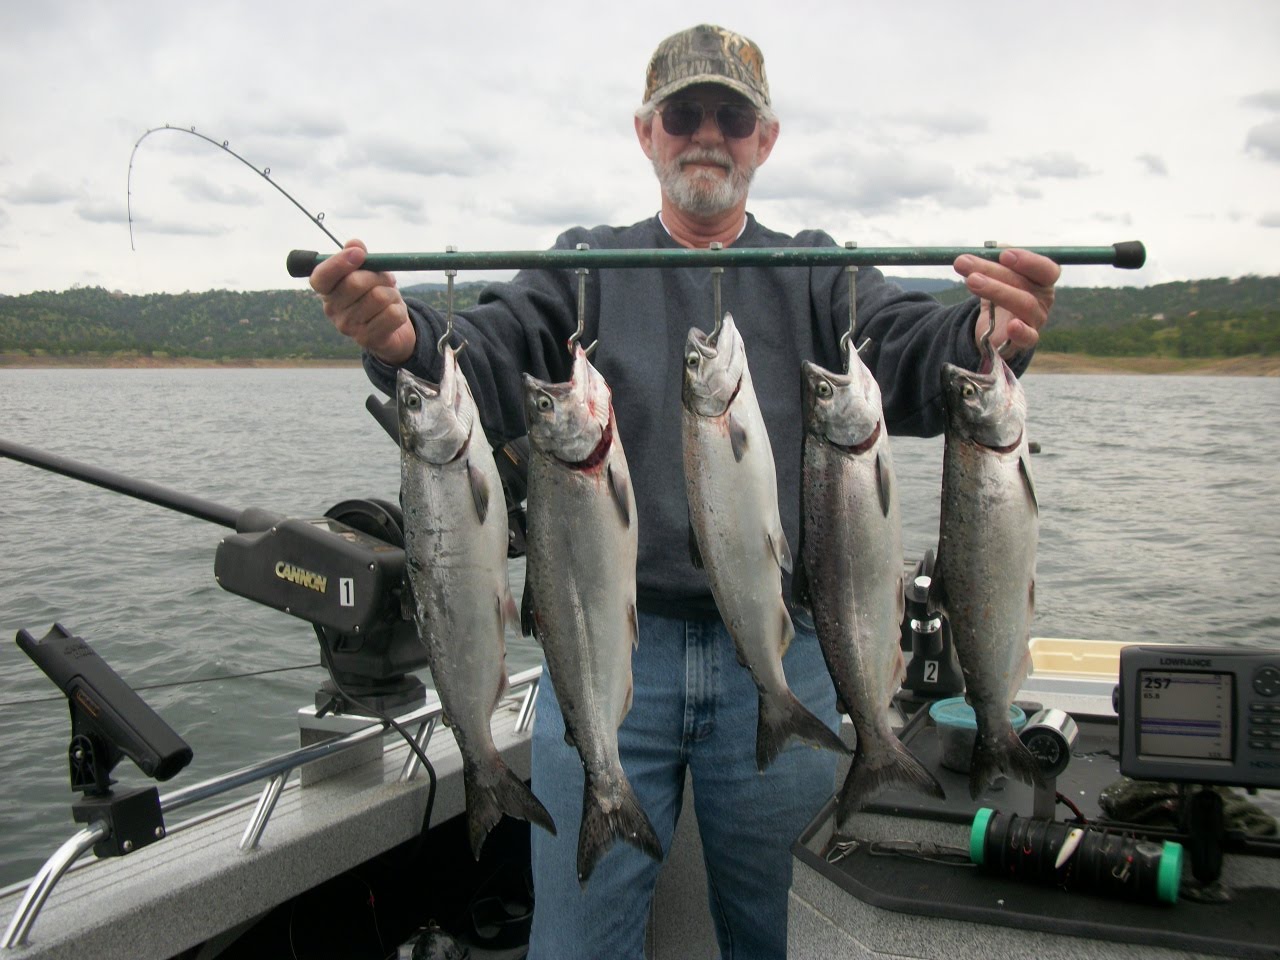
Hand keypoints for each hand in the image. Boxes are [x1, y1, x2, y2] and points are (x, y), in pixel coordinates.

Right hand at [310, 239, 415, 364]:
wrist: (391, 328)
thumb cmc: (374, 293)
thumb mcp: (367, 272)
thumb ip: (359, 257)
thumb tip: (354, 243)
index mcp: (326, 289)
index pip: (321, 276)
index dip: (339, 263)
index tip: (359, 253)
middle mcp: (332, 309)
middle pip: (355, 283)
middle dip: (378, 275)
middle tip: (387, 278)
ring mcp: (348, 327)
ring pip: (379, 297)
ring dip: (392, 293)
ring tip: (390, 297)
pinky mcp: (367, 340)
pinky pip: (392, 314)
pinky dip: (400, 310)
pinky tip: (394, 313)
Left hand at [953, 248, 1060, 355]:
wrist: (993, 327)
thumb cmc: (1000, 293)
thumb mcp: (997, 274)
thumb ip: (996, 259)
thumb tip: (994, 247)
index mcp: (1041, 279)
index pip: (1045, 268)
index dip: (1028, 260)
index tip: (1003, 255)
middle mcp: (1043, 298)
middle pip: (1025, 283)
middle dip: (993, 271)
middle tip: (964, 262)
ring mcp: (1036, 319)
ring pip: (1023, 304)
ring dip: (995, 290)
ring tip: (970, 281)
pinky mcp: (1025, 340)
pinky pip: (1028, 337)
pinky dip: (1021, 331)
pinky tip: (1012, 326)